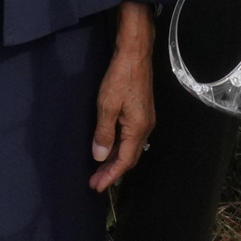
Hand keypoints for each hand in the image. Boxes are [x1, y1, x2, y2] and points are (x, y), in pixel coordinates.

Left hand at [91, 4, 157, 192]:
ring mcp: (145, 120)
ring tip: (99, 169)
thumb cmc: (120, 77)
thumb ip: (104, 132)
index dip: (110, 175)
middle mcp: (145, 127)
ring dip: (115, 160)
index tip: (97, 186)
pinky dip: (119, 147)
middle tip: (95, 182)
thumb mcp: (107, 105)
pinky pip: (130, 137)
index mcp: (138, 128)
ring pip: (130, 148)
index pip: (124, 161)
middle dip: (112, 172)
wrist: (135, 53)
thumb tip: (100, 156)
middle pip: (129, 157)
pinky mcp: (142, 112)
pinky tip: (108, 148)